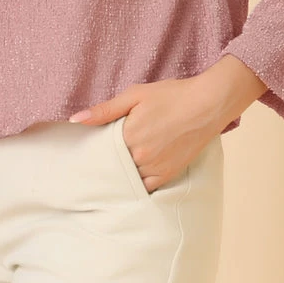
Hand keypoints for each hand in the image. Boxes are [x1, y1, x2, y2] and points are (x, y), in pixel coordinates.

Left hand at [68, 76, 226, 192]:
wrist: (207, 104)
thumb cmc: (172, 95)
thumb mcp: (135, 95)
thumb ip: (104, 110)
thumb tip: (76, 120)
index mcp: (128, 135)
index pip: (100, 151)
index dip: (94, 151)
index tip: (87, 152)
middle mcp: (140, 156)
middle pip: (113, 166)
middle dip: (106, 163)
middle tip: (97, 163)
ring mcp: (155, 167)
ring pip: (128, 179)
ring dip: (121, 175)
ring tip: (115, 169)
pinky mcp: (169, 174)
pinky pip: (145, 187)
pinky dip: (137, 184)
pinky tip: (132, 177)